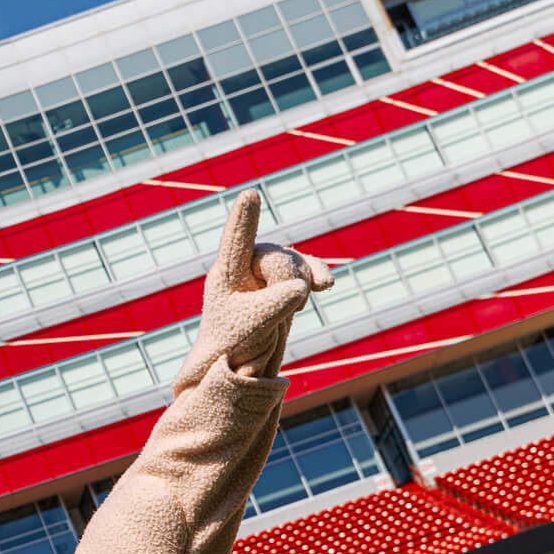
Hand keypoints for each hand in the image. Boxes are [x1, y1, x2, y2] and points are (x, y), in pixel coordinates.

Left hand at [170, 190, 334, 394]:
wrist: (240, 358)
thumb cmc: (233, 342)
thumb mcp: (251, 326)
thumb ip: (275, 304)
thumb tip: (303, 286)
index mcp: (227, 272)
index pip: (237, 241)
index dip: (245, 219)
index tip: (249, 195)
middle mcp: (246, 263)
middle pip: (279, 259)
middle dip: (285, 285)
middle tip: (274, 314)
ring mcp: (267, 269)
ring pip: (297, 265)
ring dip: (299, 289)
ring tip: (285, 312)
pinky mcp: (285, 279)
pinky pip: (308, 270)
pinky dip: (317, 276)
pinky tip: (326, 285)